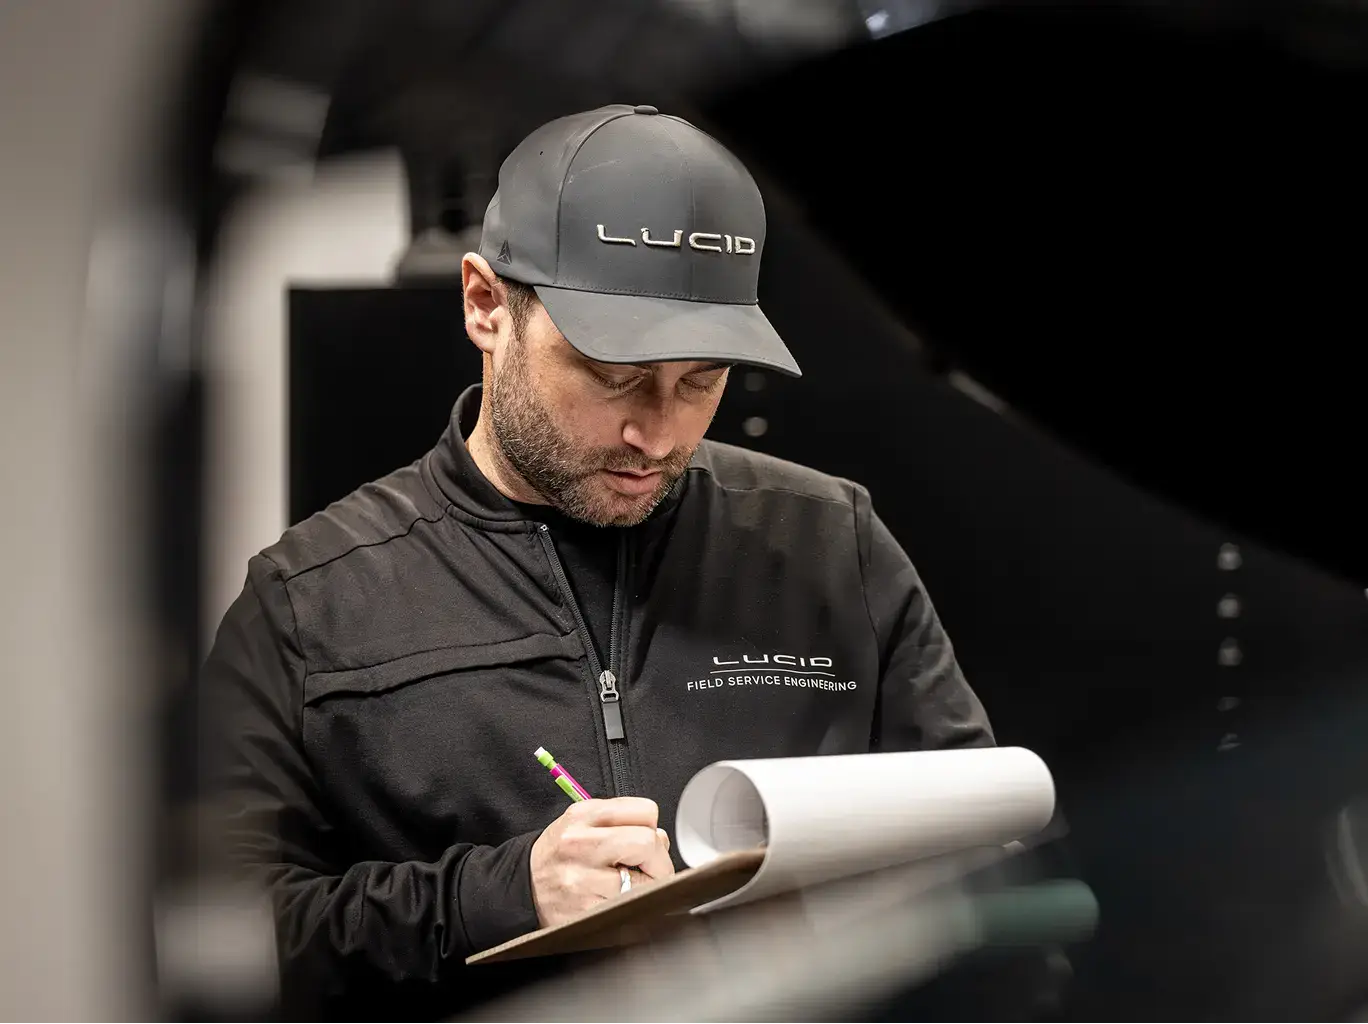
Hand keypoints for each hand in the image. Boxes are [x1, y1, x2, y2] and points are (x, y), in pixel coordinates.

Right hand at [529, 797, 674, 926]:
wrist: (521, 887)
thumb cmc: (558, 853)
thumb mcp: (582, 823)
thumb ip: (622, 821)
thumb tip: (661, 838)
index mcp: (584, 816)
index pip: (645, 812)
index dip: (652, 828)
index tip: (647, 841)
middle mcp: (581, 845)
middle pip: (647, 844)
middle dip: (658, 860)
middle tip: (649, 869)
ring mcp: (582, 881)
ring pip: (643, 883)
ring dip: (644, 888)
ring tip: (625, 886)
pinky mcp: (584, 912)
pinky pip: (628, 908)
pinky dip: (629, 905)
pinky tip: (613, 900)